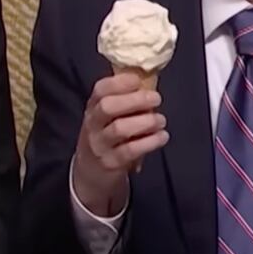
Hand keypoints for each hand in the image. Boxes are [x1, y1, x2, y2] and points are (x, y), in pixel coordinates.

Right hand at [73, 71, 167, 214]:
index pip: (100, 90)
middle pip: (108, 107)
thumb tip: (149, 86)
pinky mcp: (111, 163)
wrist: (90, 173)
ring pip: (119, 129)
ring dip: (145, 122)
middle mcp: (93, 124)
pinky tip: (162, 136)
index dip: (120, 82)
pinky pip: (130, 150)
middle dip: (135, 100)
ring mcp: (100, 144)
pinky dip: (150, 142)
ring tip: (161, 120)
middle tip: (156, 99)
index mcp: (93, 108)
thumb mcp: (107, 118)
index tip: (138, 80)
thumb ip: (124, 101)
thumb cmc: (107, 137)